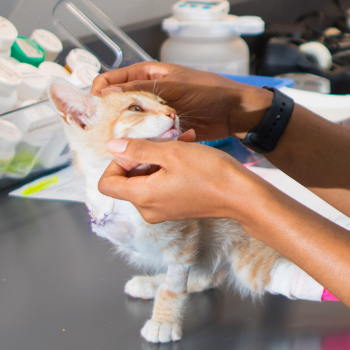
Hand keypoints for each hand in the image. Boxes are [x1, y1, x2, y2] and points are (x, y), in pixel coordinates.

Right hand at [91, 62, 272, 140]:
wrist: (234, 112)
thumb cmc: (208, 91)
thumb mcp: (172, 87)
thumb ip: (140, 91)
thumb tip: (106, 93)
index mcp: (146, 74)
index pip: (110, 80)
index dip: (98, 93)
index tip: (93, 110)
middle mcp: (146, 92)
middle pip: (116, 103)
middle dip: (108, 116)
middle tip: (102, 131)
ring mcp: (154, 111)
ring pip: (129, 122)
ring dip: (125, 131)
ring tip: (119, 142)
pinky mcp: (162, 129)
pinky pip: (144, 135)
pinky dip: (141, 141)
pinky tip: (139, 148)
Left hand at [97, 135, 256, 223]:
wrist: (242, 195)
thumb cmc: (209, 173)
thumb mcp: (171, 153)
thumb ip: (138, 149)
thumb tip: (112, 146)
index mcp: (142, 197)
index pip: (107, 183)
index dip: (116, 162)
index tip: (136, 148)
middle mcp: (148, 209)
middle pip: (127, 180)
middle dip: (142, 155)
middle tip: (164, 138)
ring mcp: (162, 211)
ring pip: (146, 179)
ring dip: (158, 157)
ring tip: (181, 140)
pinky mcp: (176, 208)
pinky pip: (161, 185)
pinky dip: (169, 167)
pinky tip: (187, 150)